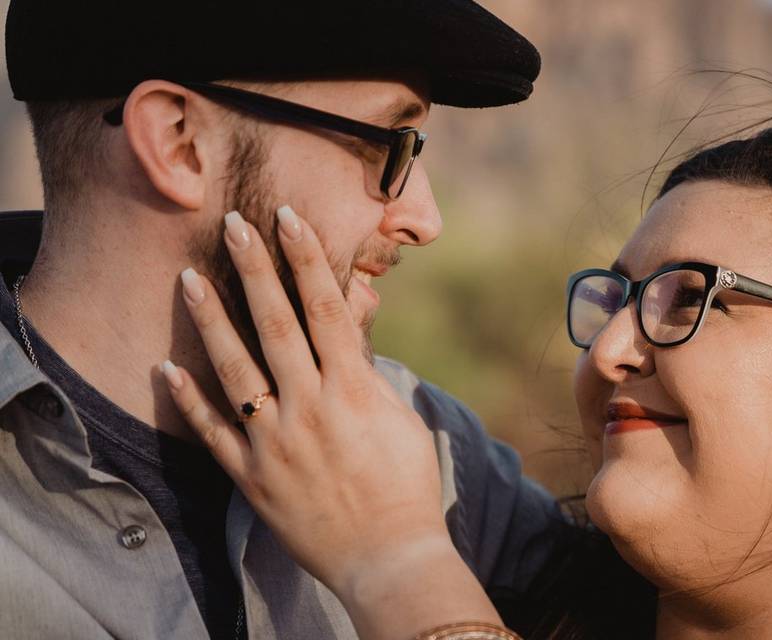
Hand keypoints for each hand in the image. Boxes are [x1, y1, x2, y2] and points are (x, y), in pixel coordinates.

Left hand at [160, 207, 499, 636]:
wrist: (388, 557)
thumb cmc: (406, 485)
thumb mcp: (400, 419)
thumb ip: (368, 369)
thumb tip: (350, 322)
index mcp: (353, 390)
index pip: (327, 309)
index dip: (307, 259)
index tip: (289, 219)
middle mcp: (311, 407)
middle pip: (276, 325)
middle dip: (255, 270)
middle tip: (232, 226)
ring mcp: (276, 442)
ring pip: (236, 370)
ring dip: (212, 321)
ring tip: (189, 279)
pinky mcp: (252, 478)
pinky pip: (213, 434)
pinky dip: (189, 401)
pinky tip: (165, 367)